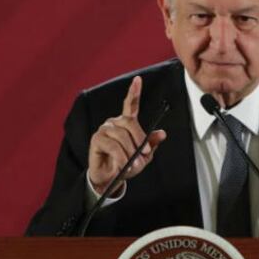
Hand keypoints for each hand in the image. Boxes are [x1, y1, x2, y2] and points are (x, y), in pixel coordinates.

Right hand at [87, 76, 166, 194]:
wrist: (111, 179)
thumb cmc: (126, 166)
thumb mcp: (143, 157)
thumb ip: (151, 144)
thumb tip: (162, 133)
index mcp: (126, 123)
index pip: (130, 104)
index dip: (134, 91)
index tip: (138, 79)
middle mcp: (114, 122)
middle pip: (129, 123)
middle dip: (140, 140)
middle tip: (144, 154)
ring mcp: (104, 129)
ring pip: (122, 136)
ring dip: (130, 153)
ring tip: (132, 165)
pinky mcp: (96, 139)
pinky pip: (113, 146)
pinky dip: (121, 157)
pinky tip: (123, 164)